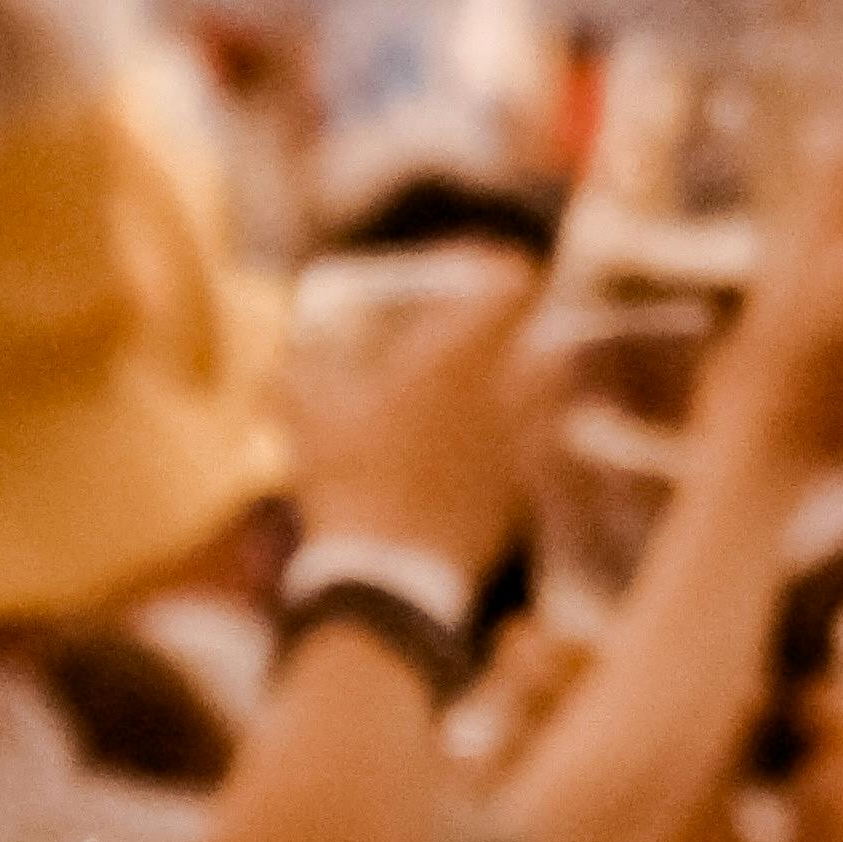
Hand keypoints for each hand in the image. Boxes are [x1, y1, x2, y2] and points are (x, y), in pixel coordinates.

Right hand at [285, 264, 539, 580]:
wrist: (391, 574)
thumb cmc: (350, 478)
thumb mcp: (305, 416)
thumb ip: (299, 372)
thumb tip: (291, 354)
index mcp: (454, 355)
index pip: (512, 283)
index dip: (498, 267)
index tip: (476, 269)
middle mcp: (501, 389)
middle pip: (543, 331)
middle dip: (521, 323)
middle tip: (485, 329)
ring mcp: (520, 441)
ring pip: (551, 388)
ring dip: (530, 377)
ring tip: (495, 383)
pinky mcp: (523, 490)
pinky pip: (537, 445)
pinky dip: (520, 437)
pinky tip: (483, 449)